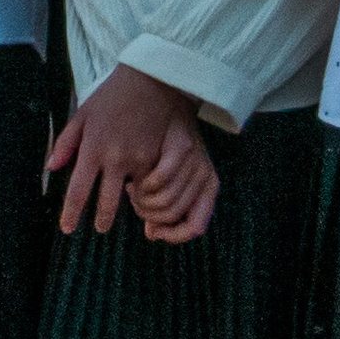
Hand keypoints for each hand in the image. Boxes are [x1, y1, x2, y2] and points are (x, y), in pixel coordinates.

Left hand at [46, 62, 199, 236]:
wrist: (149, 81)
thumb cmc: (111, 96)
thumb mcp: (82, 115)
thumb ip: (65, 143)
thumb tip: (50, 167)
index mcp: (92, 148)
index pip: (78, 191)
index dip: (71, 213)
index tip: (67, 228)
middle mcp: (115, 158)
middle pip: (107, 203)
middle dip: (102, 220)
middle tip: (99, 229)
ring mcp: (139, 160)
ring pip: (132, 197)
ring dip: (127, 208)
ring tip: (123, 209)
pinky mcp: (159, 158)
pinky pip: (151, 185)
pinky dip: (145, 191)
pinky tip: (142, 193)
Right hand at [127, 114, 219, 244]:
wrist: (167, 103)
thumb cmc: (169, 145)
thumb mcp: (174, 179)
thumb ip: (163, 208)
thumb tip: (153, 234)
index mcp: (209, 188)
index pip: (195, 228)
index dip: (173, 235)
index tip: (152, 230)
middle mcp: (206, 177)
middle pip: (172, 216)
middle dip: (148, 215)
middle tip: (135, 202)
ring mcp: (197, 163)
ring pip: (164, 203)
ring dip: (141, 202)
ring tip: (131, 189)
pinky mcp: (183, 149)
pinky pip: (159, 181)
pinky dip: (143, 186)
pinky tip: (131, 179)